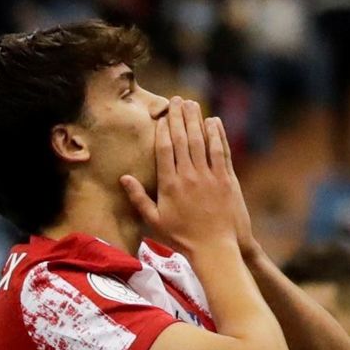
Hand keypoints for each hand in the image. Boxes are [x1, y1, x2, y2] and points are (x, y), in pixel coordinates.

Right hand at [120, 98, 252, 256]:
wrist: (214, 248)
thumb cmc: (181, 238)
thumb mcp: (154, 221)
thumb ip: (139, 198)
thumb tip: (123, 178)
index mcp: (170, 185)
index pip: (166, 148)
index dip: (164, 128)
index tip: (163, 114)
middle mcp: (189, 176)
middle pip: (184, 139)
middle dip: (180, 117)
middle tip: (177, 100)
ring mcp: (210, 176)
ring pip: (202, 141)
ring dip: (197, 120)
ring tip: (193, 104)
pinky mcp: (226, 180)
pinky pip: (221, 152)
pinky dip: (218, 135)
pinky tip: (214, 122)